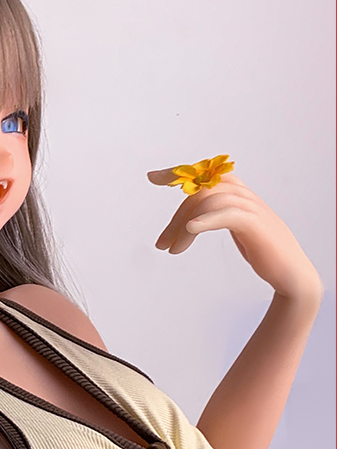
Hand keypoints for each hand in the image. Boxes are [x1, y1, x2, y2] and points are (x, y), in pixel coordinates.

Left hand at [148, 170, 319, 298]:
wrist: (293, 275)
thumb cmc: (264, 252)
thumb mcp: (237, 228)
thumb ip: (219, 215)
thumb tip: (190, 219)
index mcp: (240, 194)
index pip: (206, 175)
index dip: (179, 173)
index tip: (154, 178)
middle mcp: (245, 196)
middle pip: (201, 191)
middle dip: (176, 216)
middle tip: (160, 243)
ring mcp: (251, 208)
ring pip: (208, 202)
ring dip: (183, 227)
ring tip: (171, 250)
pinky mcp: (255, 224)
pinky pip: (226, 214)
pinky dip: (205, 220)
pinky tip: (190, 230)